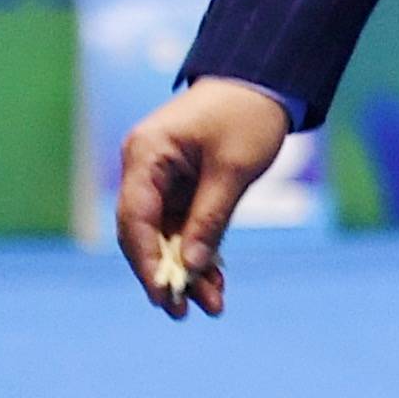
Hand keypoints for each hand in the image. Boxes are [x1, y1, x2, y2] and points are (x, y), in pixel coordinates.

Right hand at [117, 79, 293, 319]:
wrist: (264, 82)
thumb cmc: (248, 116)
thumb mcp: (234, 169)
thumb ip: (210, 217)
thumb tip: (193, 265)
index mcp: (145, 155)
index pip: (134, 218)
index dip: (145, 261)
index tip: (162, 294)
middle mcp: (144, 168)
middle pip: (145, 232)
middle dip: (167, 273)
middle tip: (184, 314)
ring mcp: (161, 178)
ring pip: (166, 234)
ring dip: (189, 269)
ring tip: (212, 306)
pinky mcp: (181, 186)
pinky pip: (184, 225)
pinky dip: (201, 251)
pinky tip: (217, 281)